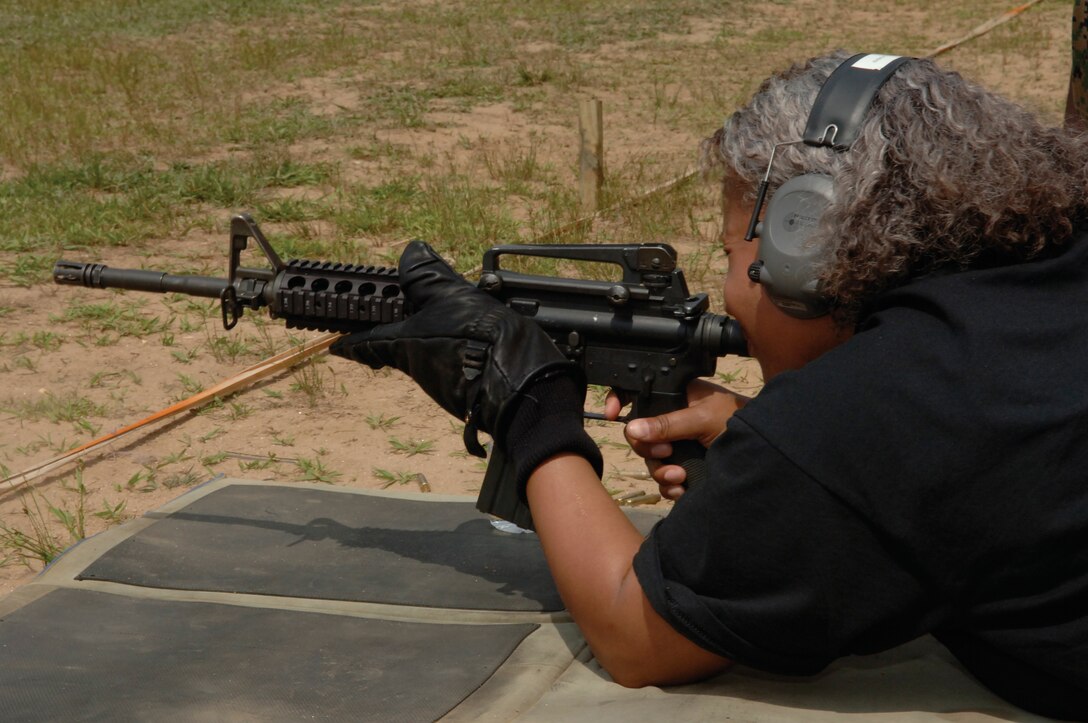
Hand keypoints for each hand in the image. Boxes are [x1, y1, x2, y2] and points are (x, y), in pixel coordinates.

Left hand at [330, 241, 578, 453]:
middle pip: (402, 348)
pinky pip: (456, 367)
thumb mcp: (451, 296)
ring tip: (465, 319)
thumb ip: (428, 275)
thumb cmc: (480, 339)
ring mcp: (442, 384)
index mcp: (403, 344)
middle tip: (415, 313)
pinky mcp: (467, 392)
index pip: (365, 344)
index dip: (349, 342)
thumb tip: (411, 251)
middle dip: (407, 333)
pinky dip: (462, 352)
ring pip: (431, 357)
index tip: (336, 344)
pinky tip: (482, 340)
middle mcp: (417, 368)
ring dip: (440, 339)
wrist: (523, 384)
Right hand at [608, 380, 748, 498]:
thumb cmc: (740, 422)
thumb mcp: (702, 419)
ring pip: (652, 461)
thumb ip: (667, 423)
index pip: (641, 395)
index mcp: (677, 398)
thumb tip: (631, 428)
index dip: (622, 400)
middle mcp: (675, 421)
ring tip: (680, 476)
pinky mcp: (687, 469)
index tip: (611, 413)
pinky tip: (684, 487)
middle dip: (649, 450)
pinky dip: (670, 486)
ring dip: (661, 472)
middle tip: (667, 453)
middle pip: (641, 436)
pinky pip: (665, 480)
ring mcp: (681, 446)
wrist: (767, 454)